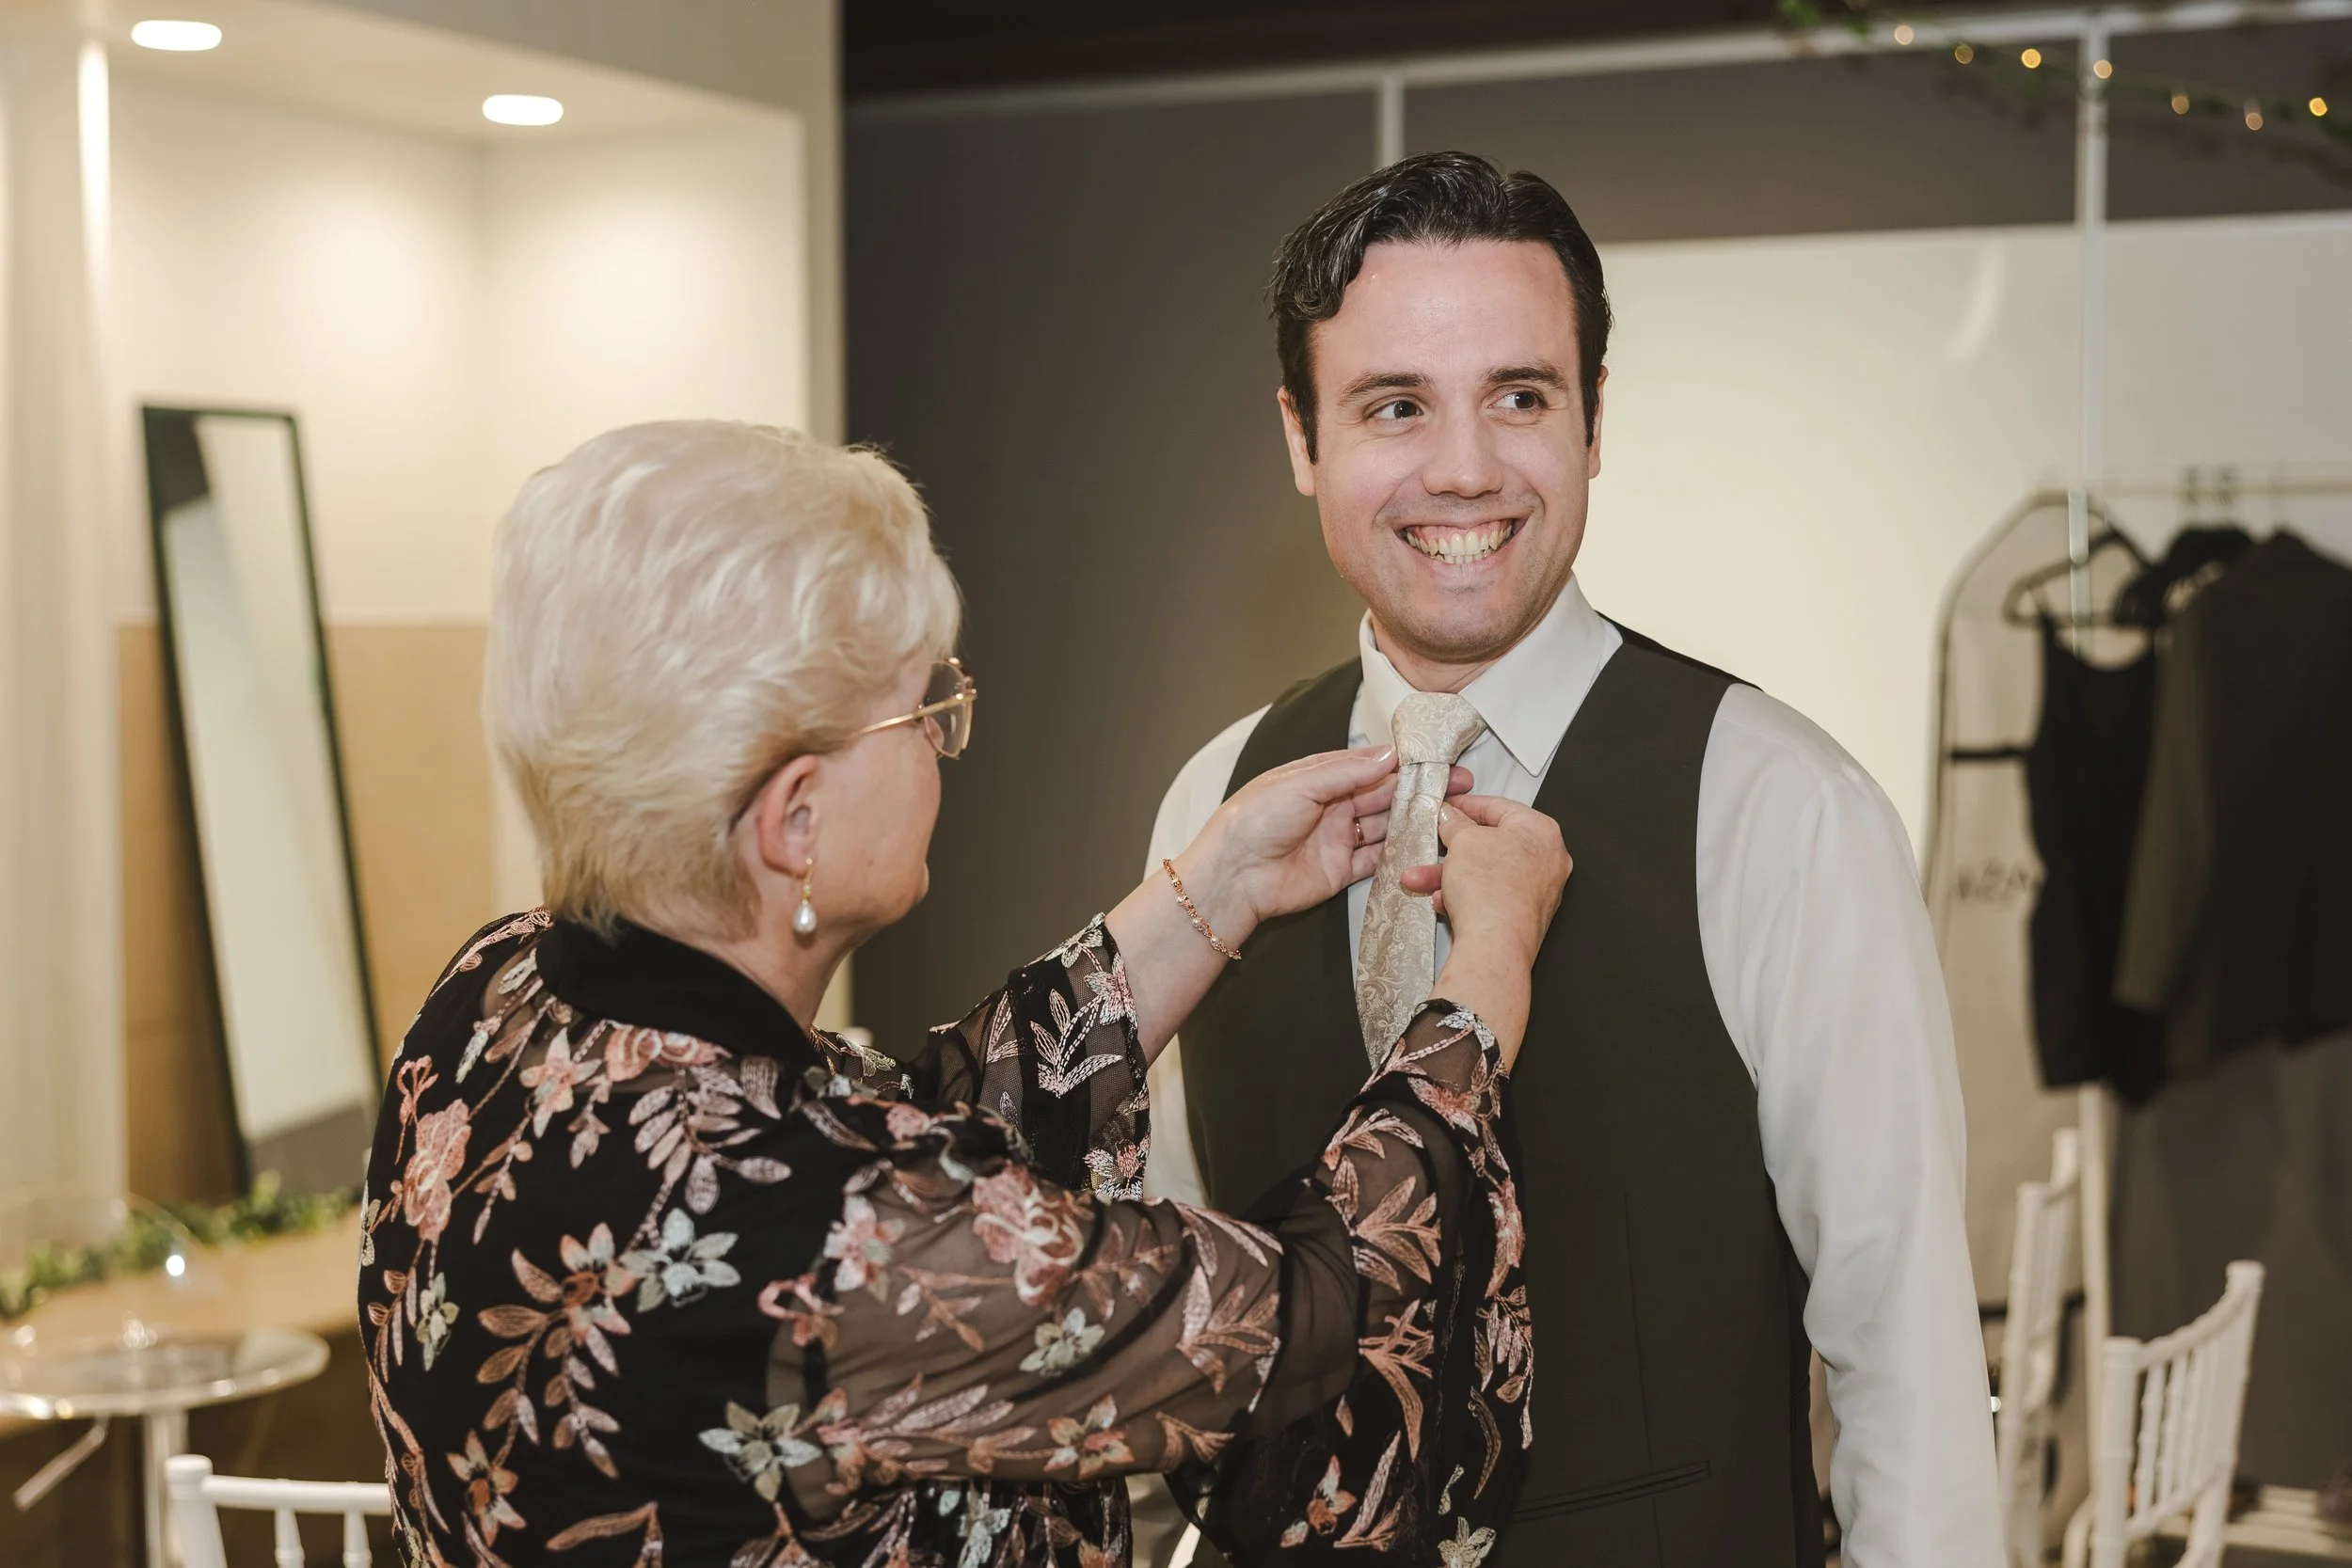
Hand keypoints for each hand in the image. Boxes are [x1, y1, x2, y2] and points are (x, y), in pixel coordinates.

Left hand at [1172, 746, 1472, 944]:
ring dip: (1413, 820)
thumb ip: (1347, 772)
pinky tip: (1424, 845)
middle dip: (1418, 790)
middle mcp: (1331, 806)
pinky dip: (1398, 853)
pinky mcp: (1339, 871)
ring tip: (1449, 813)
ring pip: (1384, 826)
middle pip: (1383, 795)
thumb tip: (1389, 755)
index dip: (1403, 763)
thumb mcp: (1301, 784)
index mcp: (1318, 778)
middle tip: (1458, 785)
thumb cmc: (1255, 820)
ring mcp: (1337, 839)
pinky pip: (1375, 860)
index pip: (1369, 765)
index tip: (1437, 759)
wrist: (1233, 877)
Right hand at [1399, 795, 1569, 1067]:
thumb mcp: (1463, 841)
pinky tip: (1441, 901)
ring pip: (1485, 873)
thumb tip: (1451, 816)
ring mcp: (1538, 890)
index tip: (1446, 807)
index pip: (1498, 806)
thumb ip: (1456, 823)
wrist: (1495, 947)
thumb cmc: (1492, 893)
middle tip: (1433, 845)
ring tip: (1420, 880)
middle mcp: (1547, 860)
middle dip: (1450, 849)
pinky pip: (1488, 896)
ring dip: (1449, 875)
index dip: (1465, 805)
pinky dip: (1463, 895)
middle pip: (1490, 843)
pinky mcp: (1523, 916)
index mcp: (1541, 831)